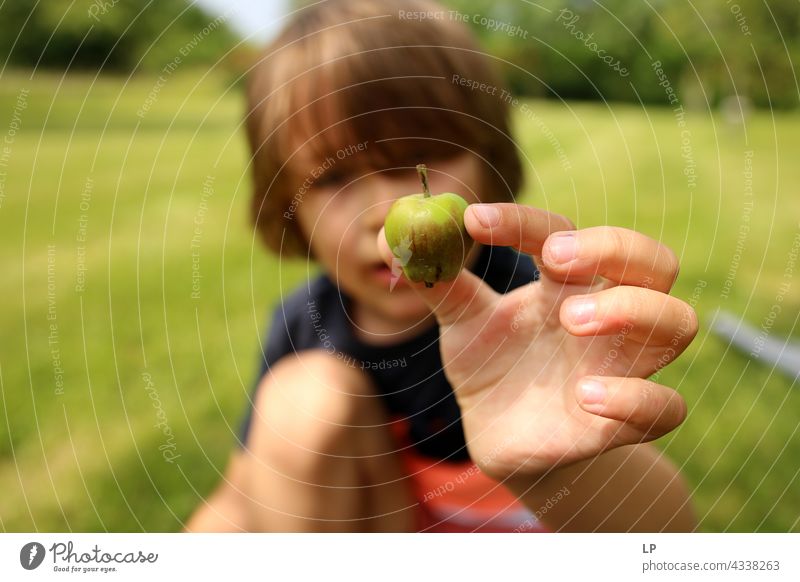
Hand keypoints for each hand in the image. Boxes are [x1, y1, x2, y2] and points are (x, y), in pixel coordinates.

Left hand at [378, 203, 696, 480]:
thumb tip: (391, 235)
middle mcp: (604, 315)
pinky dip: (636, 398)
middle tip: (557, 261)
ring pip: (678, 322)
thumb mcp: (460, 323)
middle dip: (613, 249)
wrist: (499, 434)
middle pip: (653, 261)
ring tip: (572, 322)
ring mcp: (622, 366)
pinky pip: (666, 406)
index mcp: (563, 283)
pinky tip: (585, 398)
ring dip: (634, 312)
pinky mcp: (625, 420)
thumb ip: (437, 282)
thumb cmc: (490, 366)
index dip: (523, 220)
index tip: (472, 221)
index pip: (563, 231)